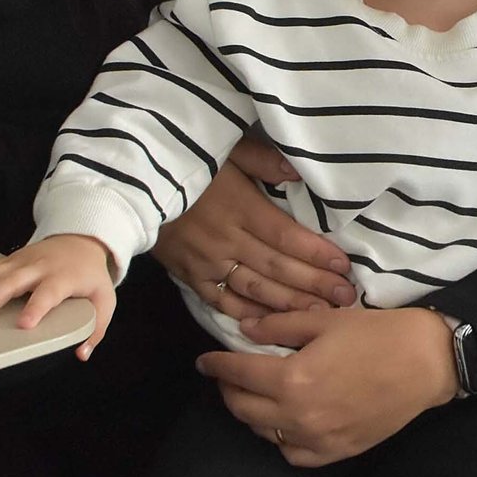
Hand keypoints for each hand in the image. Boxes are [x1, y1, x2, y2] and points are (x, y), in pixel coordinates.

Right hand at [0, 234, 113, 356]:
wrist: (80, 241)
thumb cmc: (90, 275)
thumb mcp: (104, 299)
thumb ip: (96, 328)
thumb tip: (82, 353)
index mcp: (62, 278)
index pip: (48, 293)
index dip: (37, 308)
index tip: (24, 324)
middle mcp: (38, 268)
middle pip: (11, 282)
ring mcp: (19, 262)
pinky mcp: (7, 261)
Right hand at [152, 134, 356, 319]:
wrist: (130, 184)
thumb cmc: (185, 163)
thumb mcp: (226, 150)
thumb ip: (264, 161)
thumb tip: (299, 172)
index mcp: (240, 207)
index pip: (286, 236)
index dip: (316, 253)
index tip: (344, 266)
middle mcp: (227, 240)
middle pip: (277, 268)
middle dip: (314, 285)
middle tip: (347, 298)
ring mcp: (207, 262)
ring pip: (255, 290)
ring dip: (289, 304)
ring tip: (320, 313)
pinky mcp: (189, 276)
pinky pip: (222, 302)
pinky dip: (247, 316)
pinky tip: (271, 325)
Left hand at [196, 306, 456, 464]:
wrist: (427, 363)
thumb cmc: (378, 334)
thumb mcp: (324, 320)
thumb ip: (279, 327)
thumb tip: (244, 331)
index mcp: (291, 379)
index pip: (237, 375)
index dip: (216, 365)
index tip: (205, 361)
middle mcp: (298, 416)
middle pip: (243, 409)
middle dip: (229, 390)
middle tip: (228, 377)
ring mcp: (318, 440)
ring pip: (265, 433)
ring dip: (252, 414)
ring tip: (255, 396)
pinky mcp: (337, 452)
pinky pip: (294, 454)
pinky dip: (282, 440)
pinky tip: (285, 423)